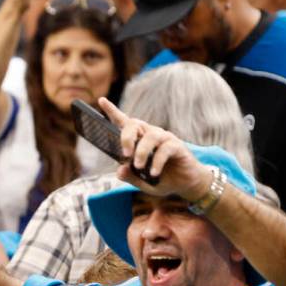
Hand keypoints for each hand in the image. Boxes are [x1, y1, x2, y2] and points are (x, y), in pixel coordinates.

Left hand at [98, 98, 212, 202]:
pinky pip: (165, 149)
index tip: (101, 100)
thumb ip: (129, 176)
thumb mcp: (142, 182)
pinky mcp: (176, 146)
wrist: (184, 185)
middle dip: (126, 137)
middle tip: (125, 155)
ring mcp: (164, 139)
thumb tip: (119, 171)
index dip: (113, 111)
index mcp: (138, 140)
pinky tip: (154, 173)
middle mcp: (150, 135)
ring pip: (150, 136)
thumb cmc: (161, 179)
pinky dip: (157, 162)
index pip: (124, 123)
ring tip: (139, 166)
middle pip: (134, 124)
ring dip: (142, 152)